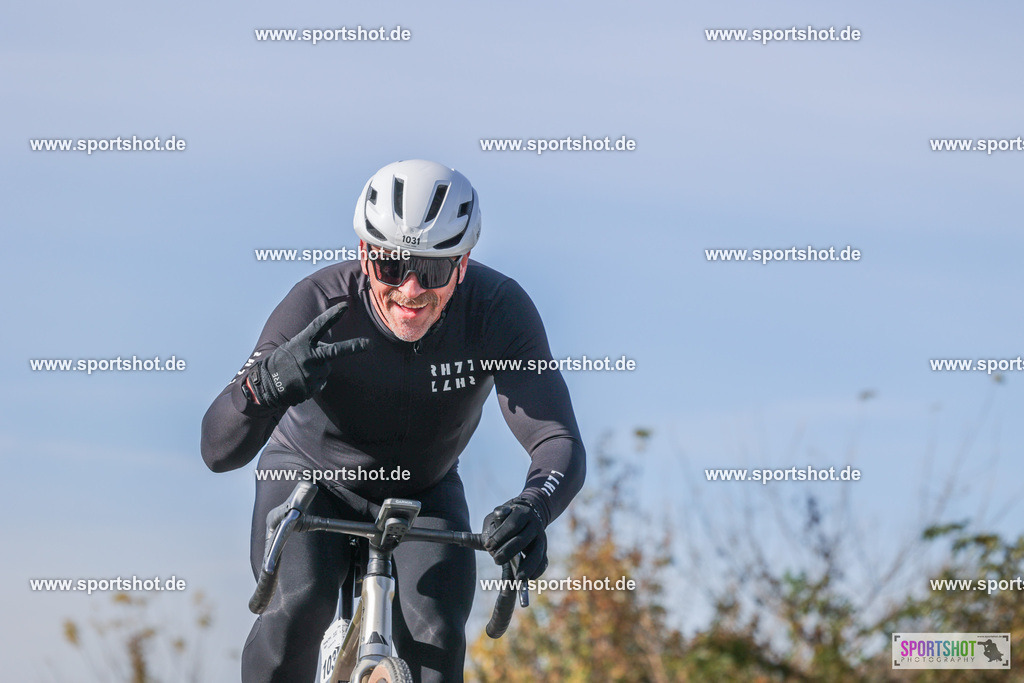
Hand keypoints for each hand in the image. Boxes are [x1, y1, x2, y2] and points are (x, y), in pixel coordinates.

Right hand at [245, 303, 369, 408]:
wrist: (264, 385)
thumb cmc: (280, 362)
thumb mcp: (293, 347)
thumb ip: (312, 348)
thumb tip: (330, 358)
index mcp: (302, 342)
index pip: (319, 325)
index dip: (332, 315)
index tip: (345, 306)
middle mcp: (308, 356)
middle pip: (336, 351)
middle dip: (355, 347)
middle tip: (370, 344)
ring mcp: (310, 372)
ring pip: (325, 371)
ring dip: (316, 373)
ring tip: (298, 374)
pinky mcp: (311, 387)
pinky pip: (319, 384)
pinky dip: (311, 385)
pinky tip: (298, 384)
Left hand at [482, 498, 546, 580]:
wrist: (529, 512)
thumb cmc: (506, 519)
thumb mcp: (495, 518)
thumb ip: (486, 529)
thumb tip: (460, 538)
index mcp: (521, 513)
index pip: (511, 525)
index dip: (499, 536)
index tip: (487, 546)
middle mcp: (534, 525)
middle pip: (523, 539)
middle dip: (509, 551)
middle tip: (496, 560)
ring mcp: (541, 537)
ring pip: (537, 553)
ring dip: (528, 566)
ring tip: (518, 578)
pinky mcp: (544, 549)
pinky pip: (543, 561)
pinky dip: (537, 571)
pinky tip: (529, 579)